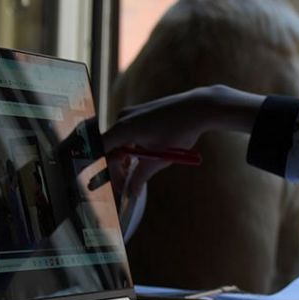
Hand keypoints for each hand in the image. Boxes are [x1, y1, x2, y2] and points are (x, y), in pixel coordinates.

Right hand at [102, 85, 265, 201]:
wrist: (198, 107)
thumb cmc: (179, 131)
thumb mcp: (159, 158)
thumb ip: (141, 176)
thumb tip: (131, 192)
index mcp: (123, 129)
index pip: (100, 152)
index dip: (102, 171)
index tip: (108, 185)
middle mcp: (122, 118)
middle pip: (109, 148)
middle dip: (116, 169)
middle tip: (125, 187)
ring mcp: (131, 113)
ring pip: (119, 142)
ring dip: (124, 159)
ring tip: (134, 175)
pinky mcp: (139, 113)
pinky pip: (127, 134)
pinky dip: (131, 148)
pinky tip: (142, 158)